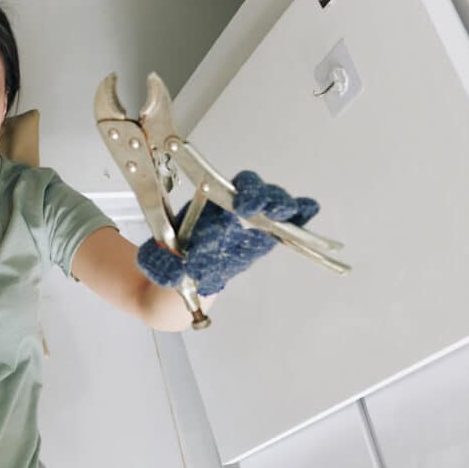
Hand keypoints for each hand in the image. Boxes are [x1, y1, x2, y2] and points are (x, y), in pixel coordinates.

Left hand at [137, 170, 319, 294]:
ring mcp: (250, 222)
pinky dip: (300, 216)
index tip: (243, 205)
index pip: (226, 188)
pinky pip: (286, 223)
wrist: (184, 279)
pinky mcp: (264, 237)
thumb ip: (163, 265)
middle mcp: (230, 210)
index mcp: (206, 209)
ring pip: (272, 203)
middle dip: (265, 195)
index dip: (238, 192)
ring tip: (294, 212)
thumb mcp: (160, 265)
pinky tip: (308, 213)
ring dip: (285, 206)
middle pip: (254, 189)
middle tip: (268, 210)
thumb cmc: (172, 264)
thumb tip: (171, 268)